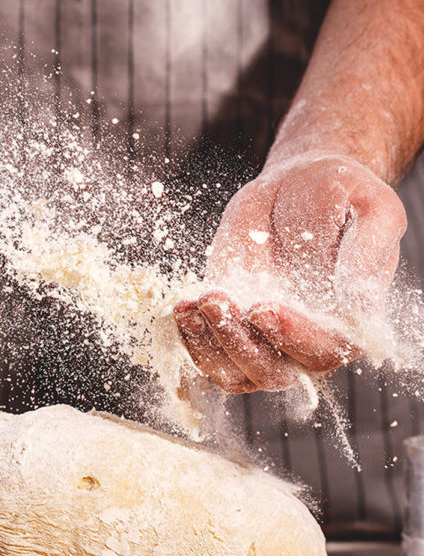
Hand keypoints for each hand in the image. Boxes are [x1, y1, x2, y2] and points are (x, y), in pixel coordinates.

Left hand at [172, 154, 405, 392]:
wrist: (299, 182)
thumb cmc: (342, 194)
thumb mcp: (371, 210)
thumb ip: (367, 254)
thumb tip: (359, 304)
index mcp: (348, 322)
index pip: (323, 350)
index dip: (292, 337)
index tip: (263, 309)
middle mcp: (305, 339)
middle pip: (272, 373)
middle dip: (239, 344)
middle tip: (217, 300)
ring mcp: (262, 335)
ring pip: (234, 373)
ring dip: (208, 346)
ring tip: (193, 304)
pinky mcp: (229, 321)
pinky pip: (207, 351)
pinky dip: (190, 337)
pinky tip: (183, 305)